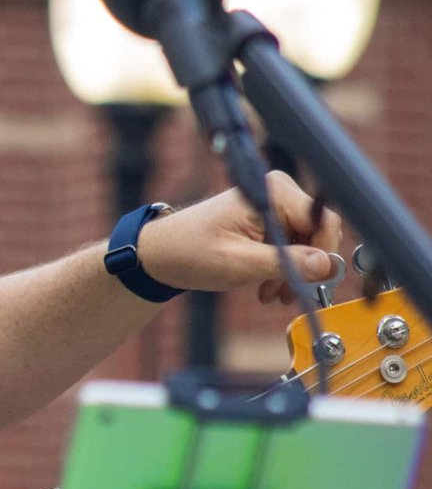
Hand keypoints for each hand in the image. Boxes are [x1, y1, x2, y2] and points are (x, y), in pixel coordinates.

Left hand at [135, 171, 341, 304]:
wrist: (159, 254)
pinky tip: (264, 288)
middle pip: (317, 233)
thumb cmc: (190, 252)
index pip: (323, 221)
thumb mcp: (239, 263)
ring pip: (305, 243)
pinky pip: (290, 246)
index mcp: (272, 192)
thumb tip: (329, 266)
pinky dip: (281, 268)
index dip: (323, 254)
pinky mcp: (266, 221)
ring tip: (272, 296)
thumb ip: (286, 263)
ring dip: (292, 273)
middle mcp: (276, 192)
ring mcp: (272, 206)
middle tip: (289, 296)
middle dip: (305, 267)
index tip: (312, 282)